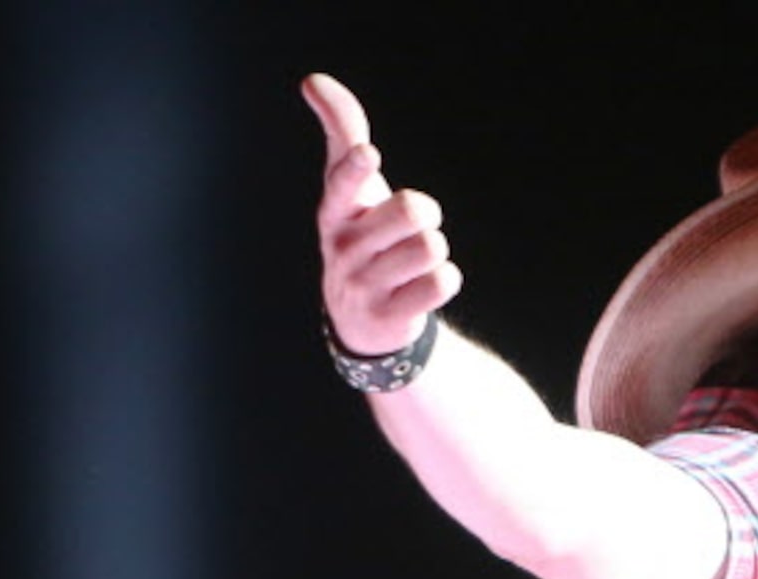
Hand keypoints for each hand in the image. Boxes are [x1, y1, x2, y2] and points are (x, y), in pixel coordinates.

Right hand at [303, 73, 461, 356]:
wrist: (362, 318)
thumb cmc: (361, 233)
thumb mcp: (349, 188)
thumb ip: (340, 131)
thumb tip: (313, 81)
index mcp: (334, 212)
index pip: (343, 185)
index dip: (358, 170)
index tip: (369, 155)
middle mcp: (343, 248)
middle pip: (412, 211)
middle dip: (427, 213)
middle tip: (412, 227)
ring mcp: (363, 286)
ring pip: (431, 247)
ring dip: (435, 251)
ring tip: (413, 262)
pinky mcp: (388, 318)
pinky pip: (440, 283)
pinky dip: (444, 280)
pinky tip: (422, 286)